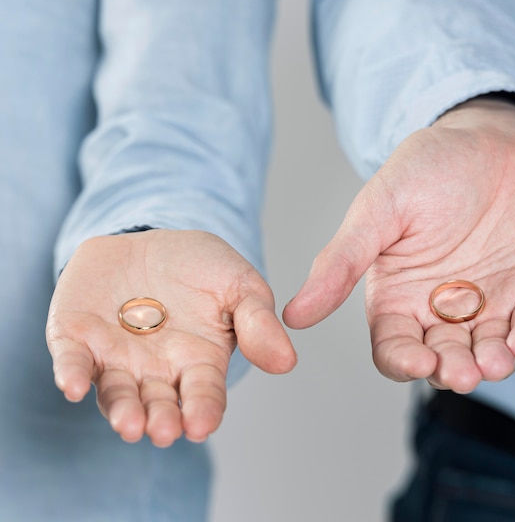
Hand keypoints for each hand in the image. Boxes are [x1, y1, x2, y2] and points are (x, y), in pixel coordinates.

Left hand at [47, 230, 295, 445]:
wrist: (153, 240)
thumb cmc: (202, 267)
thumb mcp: (240, 284)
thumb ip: (259, 321)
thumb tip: (287, 361)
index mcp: (198, 361)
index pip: (202, 394)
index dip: (202, 410)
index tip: (201, 423)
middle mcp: (155, 369)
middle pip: (158, 403)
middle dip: (160, 419)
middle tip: (163, 430)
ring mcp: (114, 356)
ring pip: (115, 393)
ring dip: (121, 410)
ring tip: (129, 423)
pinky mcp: (77, 335)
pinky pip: (72, 359)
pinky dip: (71, 373)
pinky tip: (73, 385)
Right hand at [284, 100, 514, 392]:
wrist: (493, 134)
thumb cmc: (429, 167)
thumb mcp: (378, 210)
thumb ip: (340, 262)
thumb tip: (292, 315)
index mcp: (399, 291)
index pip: (395, 345)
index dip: (404, 361)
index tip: (418, 361)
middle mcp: (443, 303)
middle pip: (443, 356)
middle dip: (452, 370)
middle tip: (461, 372)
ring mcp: (491, 297)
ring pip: (488, 349)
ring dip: (492, 363)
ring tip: (494, 362)